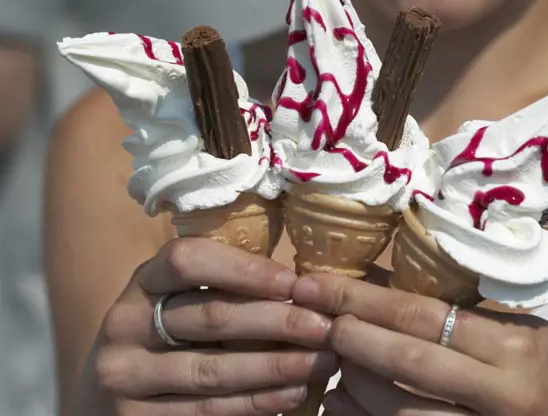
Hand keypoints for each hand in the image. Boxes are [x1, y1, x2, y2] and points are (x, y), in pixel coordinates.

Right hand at [70, 238, 338, 415]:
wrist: (106, 397)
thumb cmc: (166, 339)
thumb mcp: (179, 302)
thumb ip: (221, 288)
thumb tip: (302, 282)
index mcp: (141, 282)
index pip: (187, 260)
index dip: (245, 269)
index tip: (295, 282)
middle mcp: (124, 324)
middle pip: (210, 317)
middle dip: (278, 321)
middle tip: (327, 326)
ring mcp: (124, 376)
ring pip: (213, 371)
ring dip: (277, 366)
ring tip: (323, 362)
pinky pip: (208, 411)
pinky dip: (257, 403)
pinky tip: (293, 394)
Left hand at [293, 274, 547, 415]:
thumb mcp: (519, 332)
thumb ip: (455, 315)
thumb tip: (382, 290)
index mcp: (511, 347)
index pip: (421, 314)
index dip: (361, 298)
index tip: (316, 284)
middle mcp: (500, 392)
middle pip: (406, 361)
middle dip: (349, 337)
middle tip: (312, 318)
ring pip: (402, 414)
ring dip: (352, 389)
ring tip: (325, 368)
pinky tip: (344, 408)